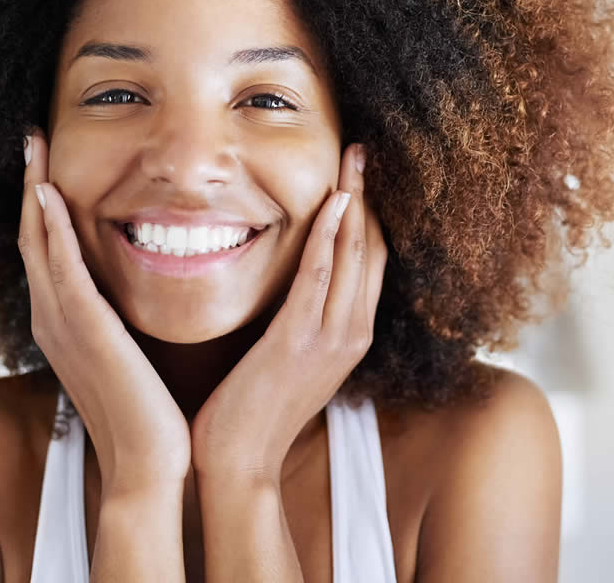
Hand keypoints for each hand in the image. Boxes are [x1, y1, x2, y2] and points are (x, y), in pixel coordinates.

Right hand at [18, 128, 191, 496]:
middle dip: (29, 185)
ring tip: (33, 148)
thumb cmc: (145, 411)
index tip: (46, 162)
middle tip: (30, 139)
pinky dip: (51, 230)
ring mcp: (62, 324)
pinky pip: (62, 269)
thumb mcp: (125, 353)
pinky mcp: (84, 330)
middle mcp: (51, 318)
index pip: (45, 249)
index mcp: (63, 322)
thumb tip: (127, 295)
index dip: (40, 203)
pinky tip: (48, 195)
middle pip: (31, 236)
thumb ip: (116, 320)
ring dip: (33, 192)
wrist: (148, 462)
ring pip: (37, 243)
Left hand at [189, 143, 387, 482]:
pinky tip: (332, 202)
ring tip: (353, 159)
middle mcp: (352, 333)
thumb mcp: (292, 359)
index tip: (360, 175)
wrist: (240, 463)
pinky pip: (320, 276)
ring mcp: (331, 338)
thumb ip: (304, 320)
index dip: (370, 214)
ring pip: (354, 254)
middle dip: (369, 196)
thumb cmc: (256, 410)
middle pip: (372, 249)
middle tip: (362, 151)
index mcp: (351, 335)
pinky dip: (330, 235)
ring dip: (354, 201)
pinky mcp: (299, 341)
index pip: (371, 262)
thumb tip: (296, 283)